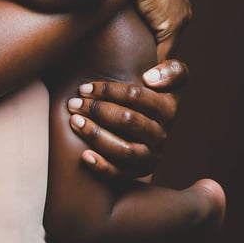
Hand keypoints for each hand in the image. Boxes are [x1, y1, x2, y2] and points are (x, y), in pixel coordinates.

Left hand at [67, 58, 187, 178]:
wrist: (143, 120)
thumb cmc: (144, 91)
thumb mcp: (167, 75)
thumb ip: (170, 69)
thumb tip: (149, 78)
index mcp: (169, 107)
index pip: (138, 96)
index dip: (109, 91)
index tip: (84, 87)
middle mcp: (162, 133)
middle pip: (128, 121)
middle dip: (97, 110)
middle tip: (73, 102)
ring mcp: (152, 154)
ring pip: (125, 149)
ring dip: (96, 135)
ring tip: (74, 121)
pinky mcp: (140, 171)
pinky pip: (121, 173)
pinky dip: (102, 166)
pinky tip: (84, 155)